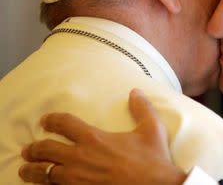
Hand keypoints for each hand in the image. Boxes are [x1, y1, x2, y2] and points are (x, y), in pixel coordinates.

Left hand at [19, 88, 186, 184]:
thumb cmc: (153, 160)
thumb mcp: (152, 129)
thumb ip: (142, 108)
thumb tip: (135, 92)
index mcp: (94, 138)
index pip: (64, 124)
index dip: (52, 120)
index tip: (45, 120)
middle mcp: (80, 158)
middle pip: (47, 149)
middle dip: (35, 148)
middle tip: (28, 148)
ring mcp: (76, 180)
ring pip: (45, 173)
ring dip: (32, 170)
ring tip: (24, 169)